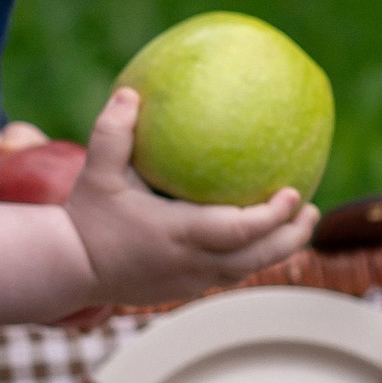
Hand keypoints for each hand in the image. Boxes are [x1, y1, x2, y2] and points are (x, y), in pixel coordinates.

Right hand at [63, 87, 316, 305]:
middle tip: (314, 212)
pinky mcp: (183, 290)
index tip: (295, 193)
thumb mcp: (97, 172)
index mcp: (179, 234)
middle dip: (291, 237)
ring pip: (247, 271)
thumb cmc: (85, 217)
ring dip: (277, 250)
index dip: (273, 216)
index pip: (240, 230)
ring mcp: (189, 281)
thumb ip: (112, 132)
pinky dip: (251, 257)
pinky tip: (260, 236)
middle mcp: (191, 263)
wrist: (67, 269)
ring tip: (299, 225)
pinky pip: (228, 275)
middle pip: (258, 258)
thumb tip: (132, 92)